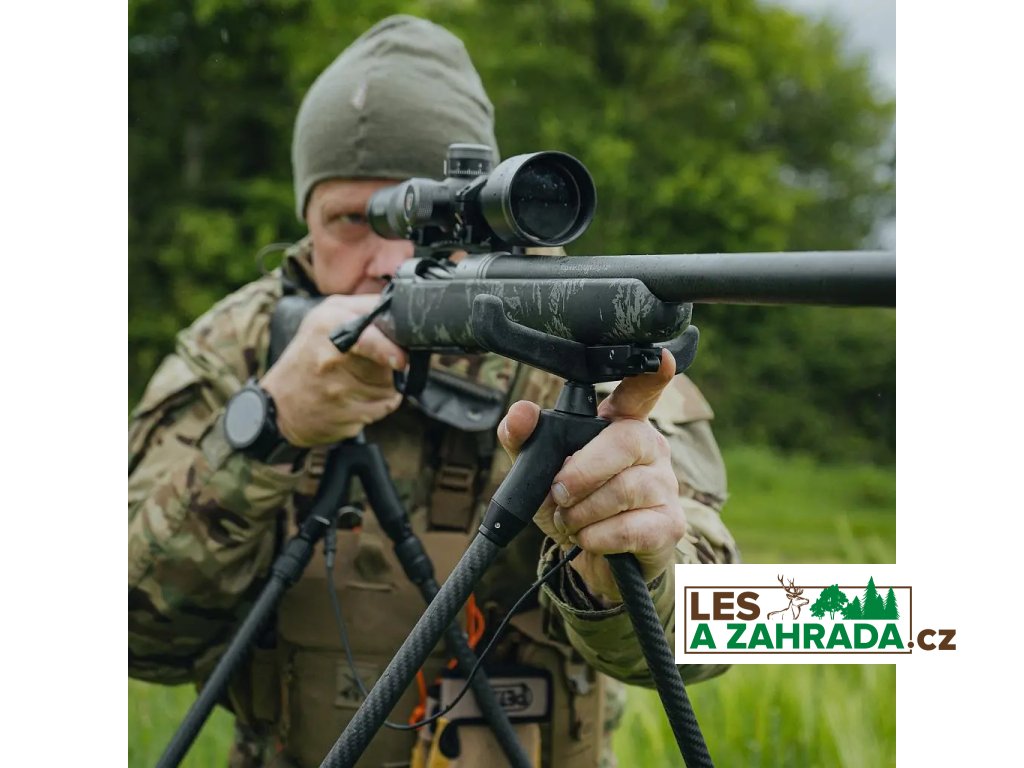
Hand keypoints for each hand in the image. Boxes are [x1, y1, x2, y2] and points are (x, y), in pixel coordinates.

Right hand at [260, 295, 406, 445]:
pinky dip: (378, 404)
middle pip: (390, 363)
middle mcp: (331, 356)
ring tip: (357, 381)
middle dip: (390, 364)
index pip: (371, 336)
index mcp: (329, 324)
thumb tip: (402, 312)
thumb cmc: (308, 356)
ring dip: (385, 386)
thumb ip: (364, 310)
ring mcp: (337, 389)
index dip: (390, 349)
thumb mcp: (327, 317)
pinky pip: (382, 408)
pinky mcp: (345, 414)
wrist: (278, 404)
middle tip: (369, 363)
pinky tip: (356, 399)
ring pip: (390, 387)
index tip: (400, 360)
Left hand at [496, 350, 684, 603]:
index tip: (664, 360)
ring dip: (584, 510)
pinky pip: (633, 527)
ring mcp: (665, 486)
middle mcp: (650, 448)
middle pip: (626, 441)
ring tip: (570, 519)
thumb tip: (520, 413)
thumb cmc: (573, 504)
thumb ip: (524, 440)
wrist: (592, 559)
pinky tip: (589, 537)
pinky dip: (599, 536)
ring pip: (626, 488)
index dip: (652, 375)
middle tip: (558, 492)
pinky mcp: (669, 524)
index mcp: (620, 425)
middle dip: (583, 470)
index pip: (640, 392)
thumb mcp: (540, 473)